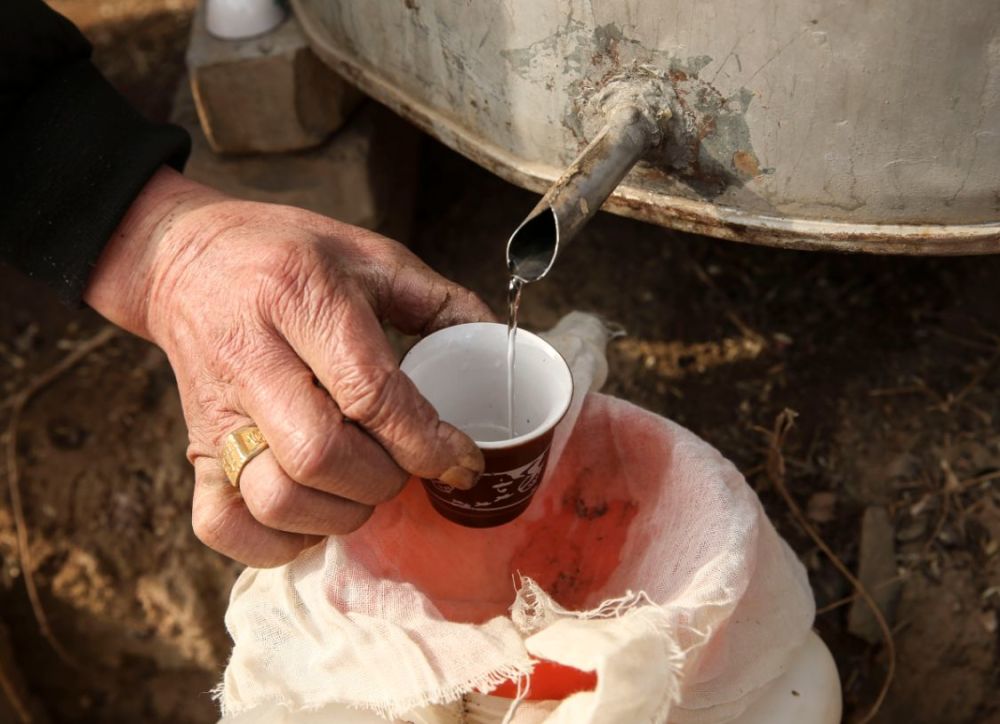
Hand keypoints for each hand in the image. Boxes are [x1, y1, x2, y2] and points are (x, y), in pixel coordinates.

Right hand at [85, 168, 491, 565]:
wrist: (185, 261)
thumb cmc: (286, 256)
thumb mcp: (368, 253)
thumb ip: (439, 301)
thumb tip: (497, 348)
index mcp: (299, 296)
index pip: (369, 390)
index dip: (427, 440)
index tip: (462, 460)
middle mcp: (249, 357)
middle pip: (320, 455)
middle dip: (384, 480)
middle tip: (404, 466)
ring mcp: (212, 412)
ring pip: (275, 498)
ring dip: (339, 514)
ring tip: (362, 488)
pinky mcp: (191, 451)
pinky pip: (221, 527)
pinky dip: (277, 543)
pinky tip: (312, 515)